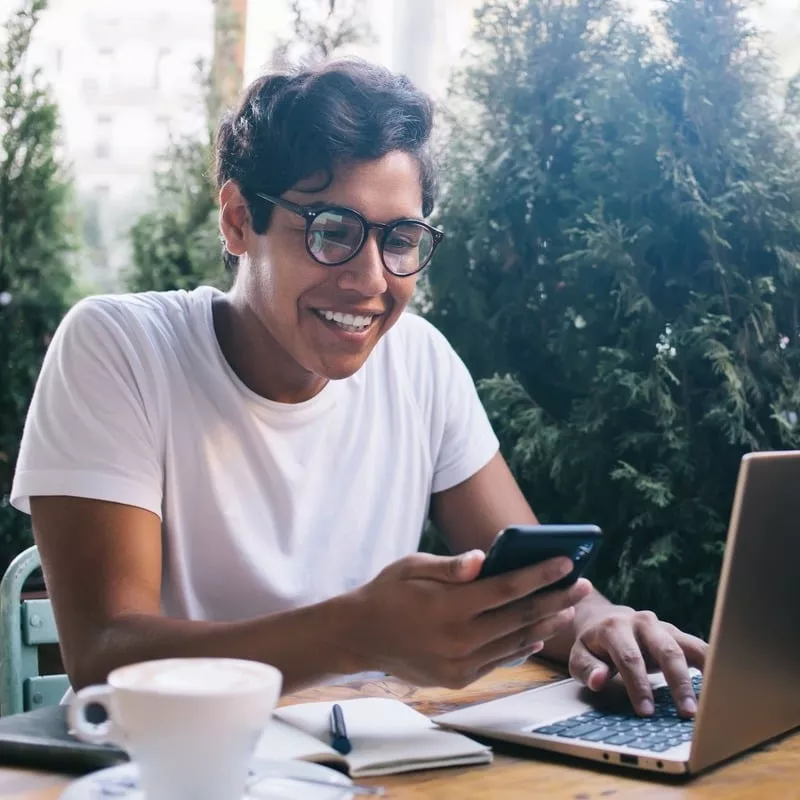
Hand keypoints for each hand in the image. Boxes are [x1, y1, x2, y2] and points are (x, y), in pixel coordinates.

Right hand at [345, 551, 592, 688]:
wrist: (360, 636)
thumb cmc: (387, 592)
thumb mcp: (411, 567)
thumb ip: (450, 566)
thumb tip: (483, 558)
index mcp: (449, 606)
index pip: (507, 588)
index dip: (540, 574)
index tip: (566, 562)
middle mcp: (459, 638)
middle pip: (520, 616)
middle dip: (556, 598)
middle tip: (582, 584)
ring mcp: (460, 663)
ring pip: (515, 641)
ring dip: (545, 624)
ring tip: (567, 608)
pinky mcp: (458, 678)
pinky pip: (500, 661)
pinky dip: (522, 646)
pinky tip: (537, 633)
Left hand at [568, 606, 707, 717]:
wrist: (604, 619)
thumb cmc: (594, 645)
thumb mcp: (580, 655)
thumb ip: (586, 668)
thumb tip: (599, 680)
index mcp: (615, 627)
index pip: (629, 657)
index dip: (638, 685)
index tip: (645, 711)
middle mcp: (642, 622)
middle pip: (666, 650)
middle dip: (677, 682)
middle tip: (686, 712)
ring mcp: (664, 627)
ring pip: (688, 647)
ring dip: (703, 675)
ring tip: (715, 702)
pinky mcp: (678, 635)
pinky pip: (700, 649)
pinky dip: (714, 666)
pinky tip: (724, 686)